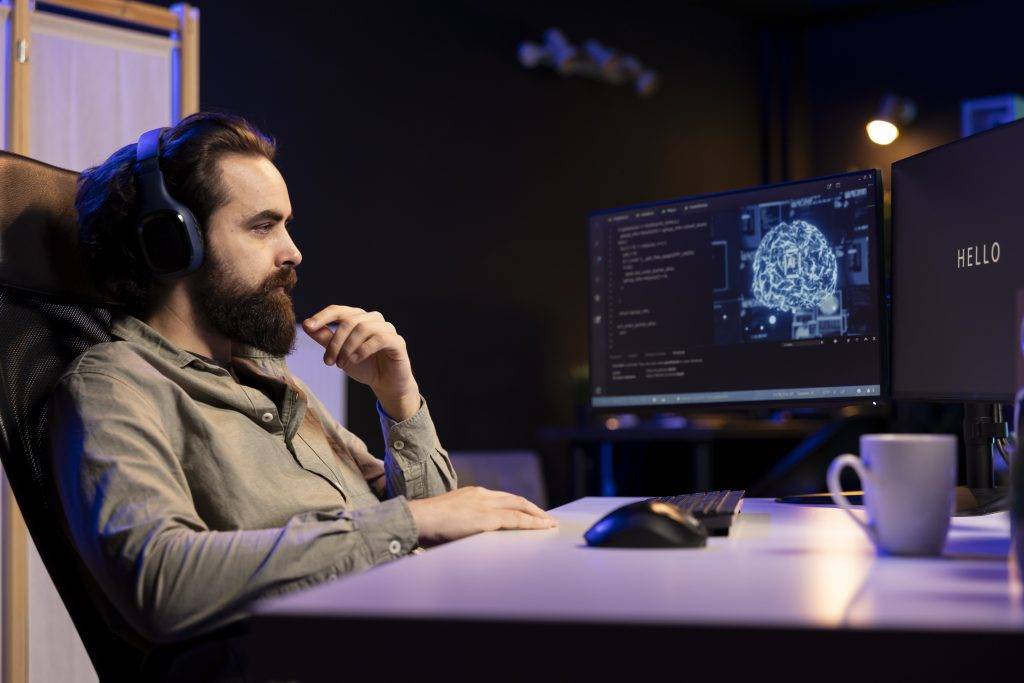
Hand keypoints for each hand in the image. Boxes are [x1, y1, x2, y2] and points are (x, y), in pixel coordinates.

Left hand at [302, 306, 418, 419]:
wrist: (386, 384)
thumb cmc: (364, 366)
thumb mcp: (340, 353)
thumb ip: (325, 338)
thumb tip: (306, 325)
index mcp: (359, 318)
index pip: (338, 310)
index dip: (323, 317)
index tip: (309, 326)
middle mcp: (374, 319)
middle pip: (349, 321)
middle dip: (335, 342)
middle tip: (328, 362)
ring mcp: (387, 329)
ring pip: (363, 328)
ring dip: (348, 347)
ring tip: (341, 364)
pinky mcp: (397, 342)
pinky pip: (380, 339)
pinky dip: (364, 349)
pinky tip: (355, 360)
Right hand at [407, 486, 557, 545]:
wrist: (419, 518)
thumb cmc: (428, 522)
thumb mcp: (450, 516)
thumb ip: (463, 520)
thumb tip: (468, 530)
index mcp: (473, 493)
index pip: (502, 497)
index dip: (517, 505)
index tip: (528, 511)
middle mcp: (482, 495)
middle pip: (515, 500)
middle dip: (532, 509)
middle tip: (545, 517)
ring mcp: (485, 505)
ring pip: (520, 508)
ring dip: (536, 516)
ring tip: (548, 523)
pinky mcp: (487, 518)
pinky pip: (516, 520)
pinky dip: (532, 523)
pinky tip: (542, 527)